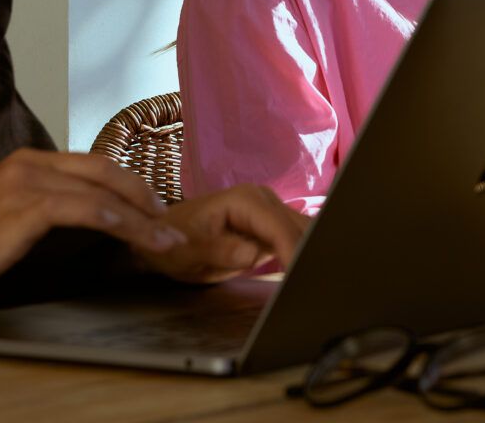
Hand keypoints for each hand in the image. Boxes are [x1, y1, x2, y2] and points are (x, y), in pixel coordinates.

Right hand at [0, 148, 187, 295]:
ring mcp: (26, 182)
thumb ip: (55, 210)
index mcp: (32, 163)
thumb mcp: (17, 220)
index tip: (159, 211)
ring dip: (137, 217)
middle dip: (145, 197)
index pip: (96, 168)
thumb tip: (104, 222)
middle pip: (104, 172)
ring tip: (162, 239)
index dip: (133, 187)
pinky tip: (129, 231)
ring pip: (99, 192)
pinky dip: (111, 218)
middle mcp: (31, 164)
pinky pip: (79, 208)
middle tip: (171, 224)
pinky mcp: (22, 206)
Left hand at [134, 184, 309, 283]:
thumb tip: (251, 254)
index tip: (301, 280)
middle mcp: (262, 199)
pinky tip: (309, 275)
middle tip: (319, 285)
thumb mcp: (187, 252)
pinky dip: (304, 255)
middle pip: (299, 227)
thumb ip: (218, 251)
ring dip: (311, 253)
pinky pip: (295, 238)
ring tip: (318, 282)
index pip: (279, 228)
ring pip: (304, 231)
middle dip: (310, 253)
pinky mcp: (271, 226)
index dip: (293, 253)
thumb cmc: (173, 243)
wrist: (165, 237)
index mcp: (244, 200)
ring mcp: (269, 211)